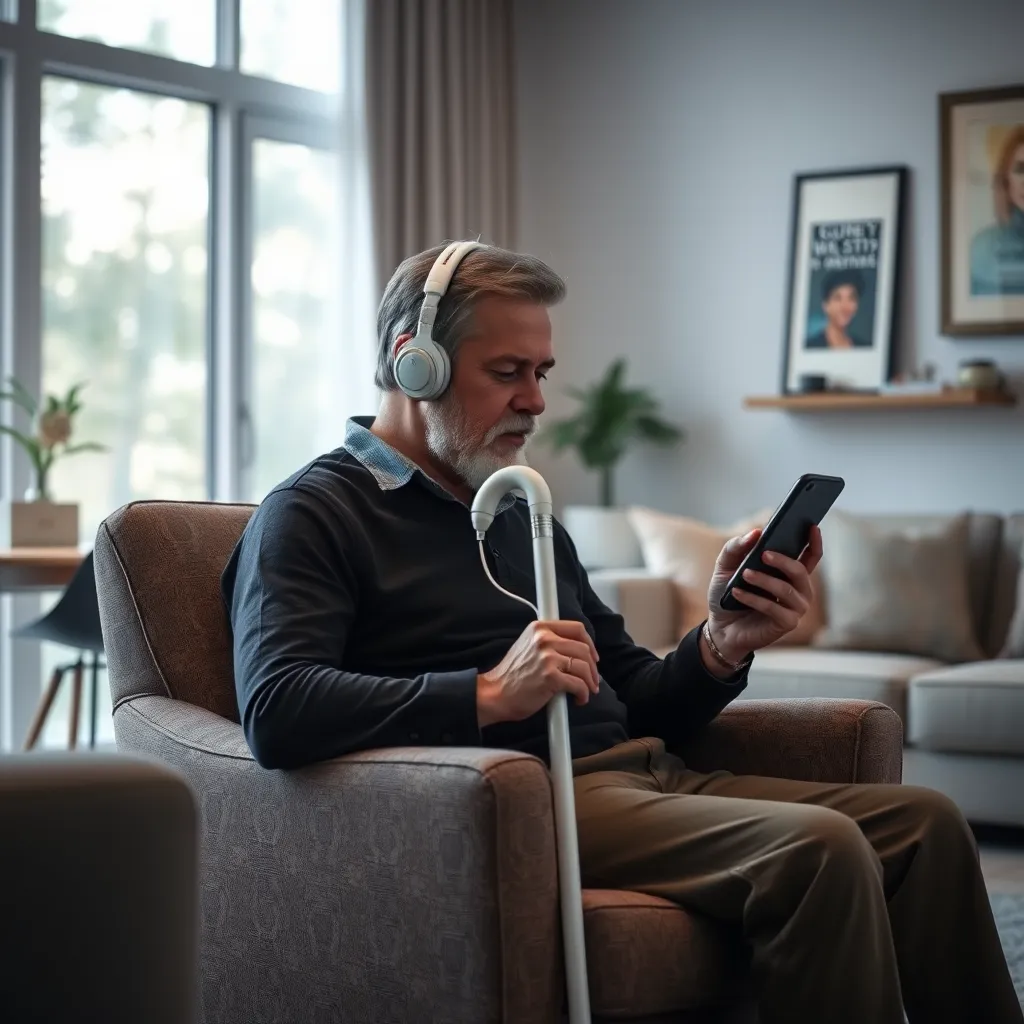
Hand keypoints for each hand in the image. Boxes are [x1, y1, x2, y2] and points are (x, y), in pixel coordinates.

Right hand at [477, 620, 600, 727]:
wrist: (494, 694)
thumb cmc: (511, 675)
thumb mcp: (527, 646)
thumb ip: (549, 642)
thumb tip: (576, 650)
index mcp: (540, 628)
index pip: (576, 628)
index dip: (589, 644)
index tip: (592, 656)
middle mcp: (544, 638)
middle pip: (583, 648)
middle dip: (592, 667)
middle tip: (592, 679)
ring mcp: (547, 657)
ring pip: (584, 666)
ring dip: (590, 681)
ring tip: (587, 691)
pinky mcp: (550, 677)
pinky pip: (579, 684)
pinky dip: (583, 693)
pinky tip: (579, 699)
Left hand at [705, 525, 823, 663]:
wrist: (720, 626)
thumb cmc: (728, 594)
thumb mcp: (726, 566)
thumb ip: (737, 547)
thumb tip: (756, 532)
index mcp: (789, 573)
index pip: (811, 556)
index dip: (814, 541)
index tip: (812, 525)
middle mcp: (798, 590)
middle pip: (799, 570)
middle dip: (782, 560)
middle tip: (764, 553)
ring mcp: (795, 608)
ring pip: (786, 590)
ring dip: (764, 580)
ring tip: (745, 574)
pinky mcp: (786, 624)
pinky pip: (773, 608)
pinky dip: (754, 599)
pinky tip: (737, 593)